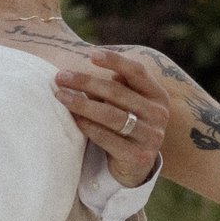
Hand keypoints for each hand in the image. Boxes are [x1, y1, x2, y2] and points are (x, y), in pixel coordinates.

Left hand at [54, 49, 170, 185]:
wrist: (134, 166)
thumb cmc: (125, 126)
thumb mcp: (124, 104)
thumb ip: (113, 87)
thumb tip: (83, 67)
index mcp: (157, 95)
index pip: (137, 71)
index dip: (115, 60)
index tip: (91, 55)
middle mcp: (158, 114)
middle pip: (118, 92)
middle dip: (86, 82)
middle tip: (60, 77)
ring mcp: (151, 136)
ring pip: (111, 115)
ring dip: (82, 104)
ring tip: (61, 96)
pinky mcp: (138, 156)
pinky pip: (107, 138)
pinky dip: (88, 126)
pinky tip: (73, 118)